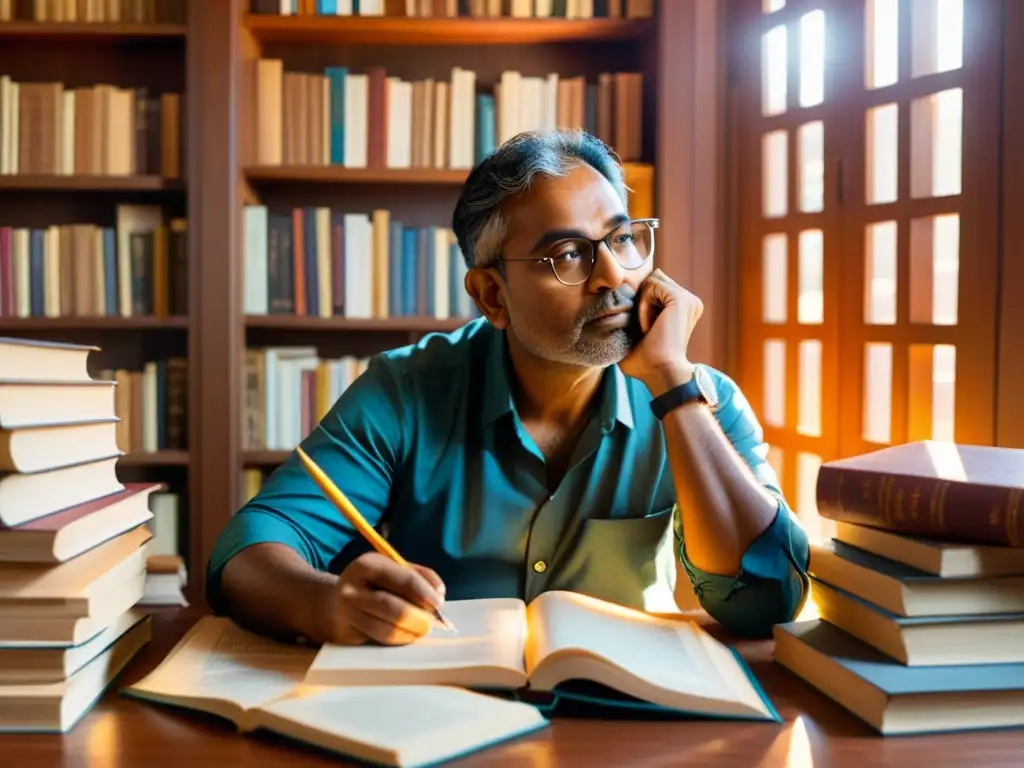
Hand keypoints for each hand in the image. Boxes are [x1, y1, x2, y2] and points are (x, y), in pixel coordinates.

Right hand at [315, 552, 446, 645]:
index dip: (424, 592)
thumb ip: (419, 576)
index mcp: (368, 564)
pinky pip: (379, 639)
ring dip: (410, 632)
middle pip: (393, 607)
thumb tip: (439, 593)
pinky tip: (406, 634)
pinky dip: (399, 639)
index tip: (438, 602)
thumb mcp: (393, 569)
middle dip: (418, 617)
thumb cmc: (373, 584)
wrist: (333, 603)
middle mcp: (354, 588)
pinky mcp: (347, 633)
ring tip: (421, 629)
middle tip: (431, 623)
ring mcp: (348, 613)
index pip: (402, 578)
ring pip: (386, 629)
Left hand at [619, 268, 702, 394]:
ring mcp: (688, 299)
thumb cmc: (644, 362)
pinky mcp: (681, 299)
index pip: (654, 285)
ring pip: (652, 280)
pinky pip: (653, 286)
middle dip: (641, 299)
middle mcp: (689, 301)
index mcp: (682, 308)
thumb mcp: (637, 332)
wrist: (658, 373)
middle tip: (644, 327)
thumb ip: (633, 313)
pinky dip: (644, 305)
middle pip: (653, 279)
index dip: (639, 300)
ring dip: (642, 303)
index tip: (641, 328)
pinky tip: (648, 326)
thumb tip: (611, 302)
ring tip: (647, 328)